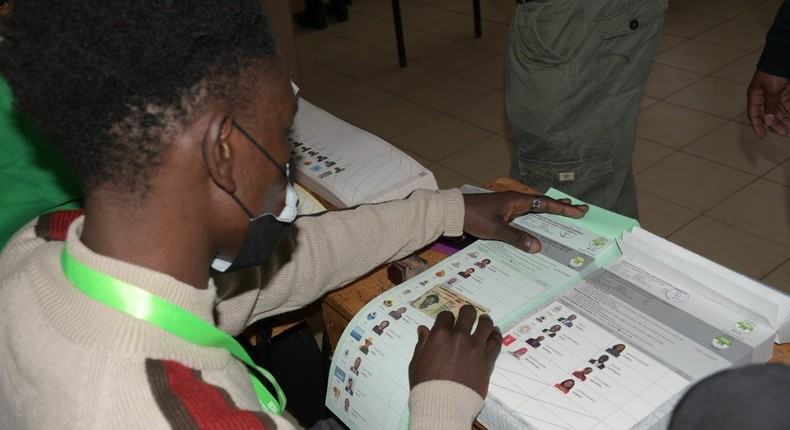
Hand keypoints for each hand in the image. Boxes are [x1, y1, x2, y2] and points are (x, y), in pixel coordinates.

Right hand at [409, 305, 501, 397]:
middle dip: (467, 312)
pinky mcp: (487, 360)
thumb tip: (423, 330)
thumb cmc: (425, 386)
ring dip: (485, 320)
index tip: (449, 322)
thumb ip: (421, 344)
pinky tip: (495, 333)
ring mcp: (475, 348)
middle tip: (468, 315)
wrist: (444, 404)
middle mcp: (459, 337)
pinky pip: (496, 343)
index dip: (447, 318)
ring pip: (485, 324)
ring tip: (485, 320)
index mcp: (439, 336)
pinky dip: (496, 335)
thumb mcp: (417, 363)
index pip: (446, 316)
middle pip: (468, 313)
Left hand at [463, 191, 588, 253]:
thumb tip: (538, 247)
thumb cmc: (473, 217)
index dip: (563, 208)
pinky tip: (538, 226)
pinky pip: (524, 216)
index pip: (545, 204)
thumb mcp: (496, 230)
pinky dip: (535, 219)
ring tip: (565, 214)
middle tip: (579, 210)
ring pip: (534, 209)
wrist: (452, 212)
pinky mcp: (502, 213)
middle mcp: (515, 201)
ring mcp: (508, 207)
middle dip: (561, 207)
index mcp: (516, 200)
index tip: (580, 211)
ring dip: (549, 212)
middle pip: (543, 204)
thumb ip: (517, 238)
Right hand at [747, 69, 789, 137]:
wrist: (783, 56)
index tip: (763, 137)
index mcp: (755, 96)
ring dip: (785, 119)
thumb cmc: (774, 72)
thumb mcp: (771, 91)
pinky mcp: (784, 91)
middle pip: (768, 114)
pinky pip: (787, 104)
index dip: (758, 126)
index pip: (754, 115)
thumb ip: (770, 107)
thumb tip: (767, 122)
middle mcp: (764, 96)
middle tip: (785, 133)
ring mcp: (774, 94)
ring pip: (779, 110)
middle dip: (776, 125)